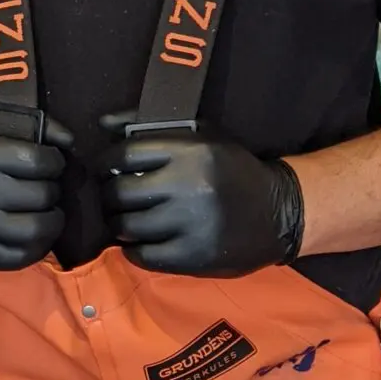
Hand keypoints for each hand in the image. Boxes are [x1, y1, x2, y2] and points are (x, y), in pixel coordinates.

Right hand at [0, 101, 72, 269]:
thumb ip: (22, 120)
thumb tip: (68, 139)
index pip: (35, 160)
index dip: (53, 160)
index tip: (50, 162)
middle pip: (40, 194)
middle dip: (52, 188)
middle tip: (46, 186)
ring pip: (37, 229)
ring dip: (53, 218)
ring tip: (47, 210)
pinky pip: (24, 256)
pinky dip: (40, 245)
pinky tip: (36, 232)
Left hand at [97, 116, 304, 276]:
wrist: (277, 212)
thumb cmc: (230, 170)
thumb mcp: (201, 136)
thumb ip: (150, 126)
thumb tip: (103, 122)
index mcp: (191, 152)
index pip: (125, 155)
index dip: (106, 163)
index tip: (106, 170)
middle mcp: (190, 187)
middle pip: (120, 193)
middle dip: (108, 196)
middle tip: (113, 198)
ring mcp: (192, 225)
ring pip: (127, 226)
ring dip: (118, 223)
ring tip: (126, 218)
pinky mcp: (194, 257)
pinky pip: (143, 256)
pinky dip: (133, 249)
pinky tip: (140, 240)